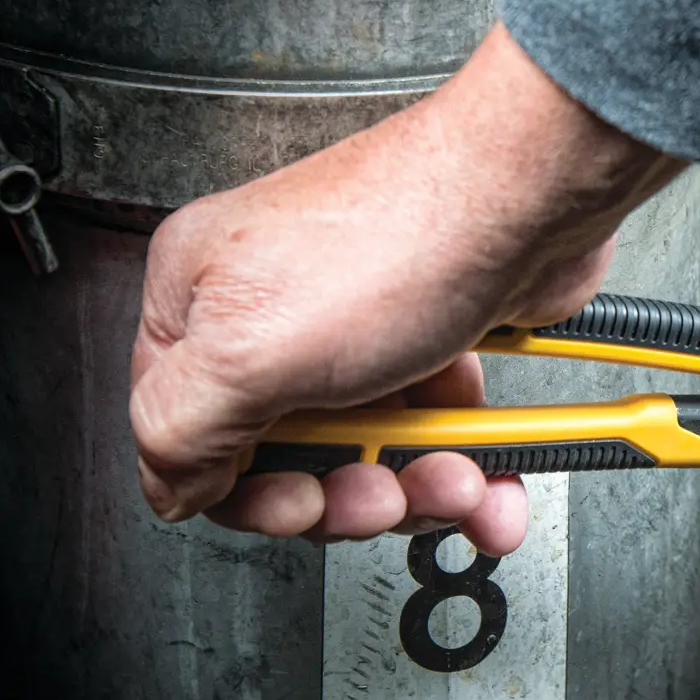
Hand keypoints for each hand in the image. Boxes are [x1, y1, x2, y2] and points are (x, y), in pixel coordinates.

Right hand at [130, 25, 683, 552]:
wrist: (530, 195)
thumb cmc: (402, 234)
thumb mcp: (249, 352)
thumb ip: (180, 431)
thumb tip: (169, 488)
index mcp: (201, 304)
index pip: (188, 436)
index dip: (247, 491)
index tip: (303, 503)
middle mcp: (273, 315)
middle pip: (291, 460)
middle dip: (353, 495)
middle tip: (389, 491)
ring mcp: (356, 330)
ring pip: (374, 456)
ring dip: (424, 488)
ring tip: (461, 478)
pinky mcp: (432, 342)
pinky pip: (438, 433)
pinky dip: (471, 466)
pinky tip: (495, 478)